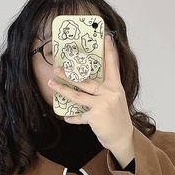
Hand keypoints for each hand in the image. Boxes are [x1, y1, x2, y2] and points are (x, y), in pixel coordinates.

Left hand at [49, 34, 135, 166]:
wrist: (123, 137)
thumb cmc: (117, 117)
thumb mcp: (115, 99)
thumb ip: (105, 89)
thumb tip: (86, 80)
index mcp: (115, 86)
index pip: (113, 66)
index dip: (110, 51)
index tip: (107, 37)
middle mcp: (110, 93)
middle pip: (86, 81)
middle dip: (70, 75)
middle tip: (58, 68)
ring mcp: (102, 105)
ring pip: (78, 95)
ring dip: (62, 90)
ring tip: (51, 83)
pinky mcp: (95, 117)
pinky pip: (79, 116)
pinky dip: (73, 118)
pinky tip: (67, 117)